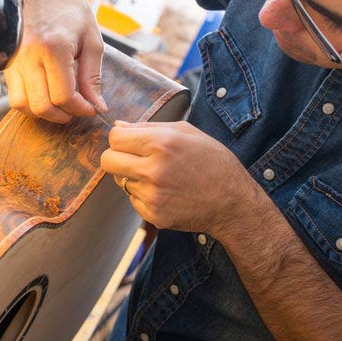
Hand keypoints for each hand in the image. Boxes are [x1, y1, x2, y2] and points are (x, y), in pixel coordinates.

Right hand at [5, 0, 106, 122]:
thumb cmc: (73, 13)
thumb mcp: (93, 42)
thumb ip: (93, 78)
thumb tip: (97, 107)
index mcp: (53, 47)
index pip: (64, 96)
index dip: (81, 109)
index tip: (92, 108)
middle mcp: (29, 56)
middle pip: (42, 106)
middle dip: (64, 115)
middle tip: (79, 109)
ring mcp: (15, 61)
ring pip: (24, 106)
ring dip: (45, 113)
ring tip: (62, 105)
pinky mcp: (8, 65)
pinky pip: (15, 97)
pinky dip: (31, 105)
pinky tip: (47, 96)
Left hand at [100, 120, 259, 232]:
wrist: (233, 203)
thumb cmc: (213, 162)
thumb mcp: (187, 132)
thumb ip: (149, 127)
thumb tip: (119, 125)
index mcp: (161, 143)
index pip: (115, 137)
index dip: (120, 138)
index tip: (130, 142)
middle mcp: (153, 169)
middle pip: (108, 160)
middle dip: (117, 157)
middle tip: (134, 159)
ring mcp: (152, 195)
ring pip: (120, 181)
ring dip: (133, 177)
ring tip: (160, 176)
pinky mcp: (153, 214)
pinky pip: (132, 199)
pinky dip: (143, 195)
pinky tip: (166, 192)